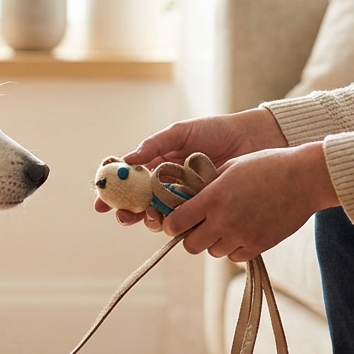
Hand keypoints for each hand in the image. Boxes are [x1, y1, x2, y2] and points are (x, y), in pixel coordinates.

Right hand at [94, 108, 288, 230]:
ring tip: (148, 216)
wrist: (253, 140)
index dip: (112, 188)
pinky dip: (171, 222)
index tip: (100, 198)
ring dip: (146, 218)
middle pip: (136, 201)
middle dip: (125, 210)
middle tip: (121, 215)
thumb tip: (127, 158)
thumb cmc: (217, 131)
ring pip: (156, 214)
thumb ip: (154, 145)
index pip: (127, 178)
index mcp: (157, 162)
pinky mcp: (200, 208)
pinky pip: (180, 219)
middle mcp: (166, 183)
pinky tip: (168, 220)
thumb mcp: (181, 132)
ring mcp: (182, 197)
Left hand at [160, 142, 340, 261]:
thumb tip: (189, 195)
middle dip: (192, 237)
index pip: (176, 223)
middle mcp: (223, 220)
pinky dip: (235, 248)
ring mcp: (241, 235)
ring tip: (227, 226)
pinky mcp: (259, 246)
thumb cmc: (269, 166)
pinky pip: (235, 257)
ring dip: (215, 242)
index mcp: (212, 199)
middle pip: (191, 246)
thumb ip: (207, 183)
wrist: (306, 178)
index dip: (173, 224)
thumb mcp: (232, 166)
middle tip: (201, 226)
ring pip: (213, 252)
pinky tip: (243, 232)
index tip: (176, 221)